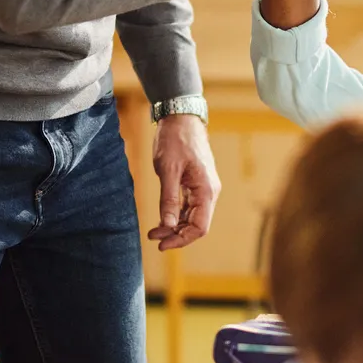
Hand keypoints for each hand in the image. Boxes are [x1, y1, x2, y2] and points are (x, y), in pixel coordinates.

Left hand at [149, 113, 218, 251]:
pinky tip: (163, 218)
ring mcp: (203, 188)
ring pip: (192, 217)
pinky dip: (176, 215)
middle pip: (197, 225)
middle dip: (176, 235)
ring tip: (154, 232)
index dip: (182, 239)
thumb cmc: (175, 140)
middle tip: (154, 239)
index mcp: (206, 190)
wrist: (181, 117)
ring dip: (175, 226)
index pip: (200, 227)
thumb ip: (169, 200)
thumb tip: (168, 227)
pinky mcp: (196, 183)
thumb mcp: (168, 170)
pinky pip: (188, 206)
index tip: (162, 244)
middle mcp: (209, 192)